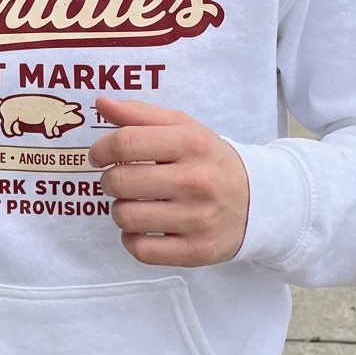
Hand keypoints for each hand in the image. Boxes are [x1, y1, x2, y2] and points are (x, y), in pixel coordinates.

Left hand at [88, 97, 249, 267]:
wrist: (257, 201)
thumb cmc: (208, 159)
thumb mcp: (182, 127)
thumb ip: (140, 114)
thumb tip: (101, 103)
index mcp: (191, 143)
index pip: (125, 143)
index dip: (101, 149)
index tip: (98, 155)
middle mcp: (196, 180)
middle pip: (121, 181)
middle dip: (109, 180)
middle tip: (119, 180)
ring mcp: (198, 219)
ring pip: (126, 217)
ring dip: (120, 210)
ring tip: (134, 203)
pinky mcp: (196, 251)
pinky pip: (141, 250)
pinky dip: (132, 239)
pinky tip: (142, 228)